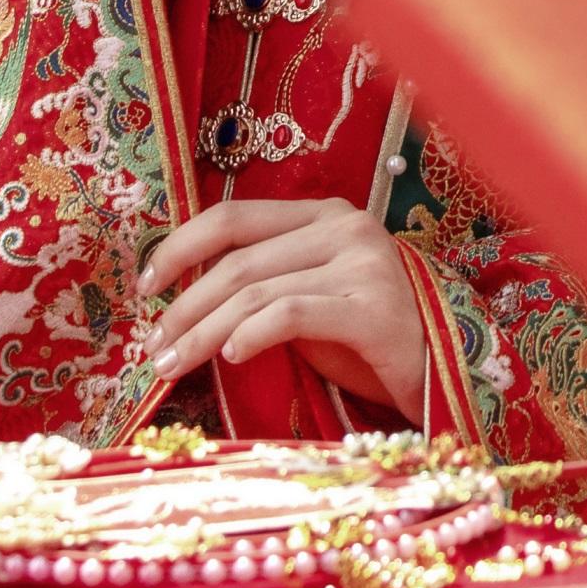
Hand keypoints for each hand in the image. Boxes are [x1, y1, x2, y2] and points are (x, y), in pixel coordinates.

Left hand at [135, 196, 425, 411]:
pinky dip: (251, 335)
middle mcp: (346, 227)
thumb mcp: (309, 299)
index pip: (233, 216)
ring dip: (201, 333)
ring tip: (172, 366)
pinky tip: (230, 357)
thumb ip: (263, 283)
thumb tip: (181, 299)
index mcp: (324, 215)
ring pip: (256, 292)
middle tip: (153, 348)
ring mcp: (363, 265)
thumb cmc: (366, 341)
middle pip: (238, 262)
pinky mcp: (374, 308)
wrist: (441, 372)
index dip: (179, 247)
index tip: (145, 287)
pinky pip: (292, 315)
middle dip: (183, 309)